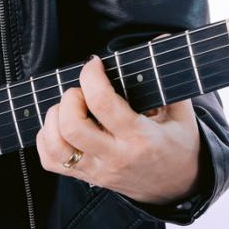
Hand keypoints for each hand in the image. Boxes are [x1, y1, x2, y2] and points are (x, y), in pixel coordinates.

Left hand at [36, 53, 202, 205]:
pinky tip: (61, 125)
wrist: (177, 188)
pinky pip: (50, 161)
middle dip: (70, 98)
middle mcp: (115, 157)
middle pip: (71, 127)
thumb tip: (161, 40)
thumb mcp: (182, 114)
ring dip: (54, 118)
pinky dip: (46, 138)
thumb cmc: (178, 145)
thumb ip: (167, 79)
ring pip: (55, 146)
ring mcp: (97, 170)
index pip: (103, 104)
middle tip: (82, 91)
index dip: (91, 77)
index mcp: (140, 138)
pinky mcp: (86, 177)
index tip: (94, 64)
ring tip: (70, 107)